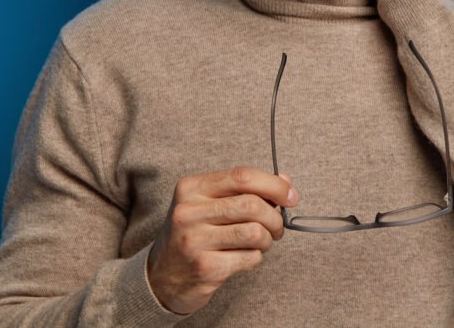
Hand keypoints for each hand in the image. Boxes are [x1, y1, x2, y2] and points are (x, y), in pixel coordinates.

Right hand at [147, 166, 298, 314]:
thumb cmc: (193, 235)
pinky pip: (250, 258)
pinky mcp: (205, 267)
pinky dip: (255, 258)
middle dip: (275, 218)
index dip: (274, 185)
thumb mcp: (209, 204)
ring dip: (268, 240)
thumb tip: (286, 183)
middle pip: (252, 204)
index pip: (242, 176)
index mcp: (191, 188)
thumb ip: (245, 190)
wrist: (161, 277)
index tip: (291, 196)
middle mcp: (189, 211)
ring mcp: (195, 240)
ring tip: (260, 243)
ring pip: (255, 232)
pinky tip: (243, 257)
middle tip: (277, 227)